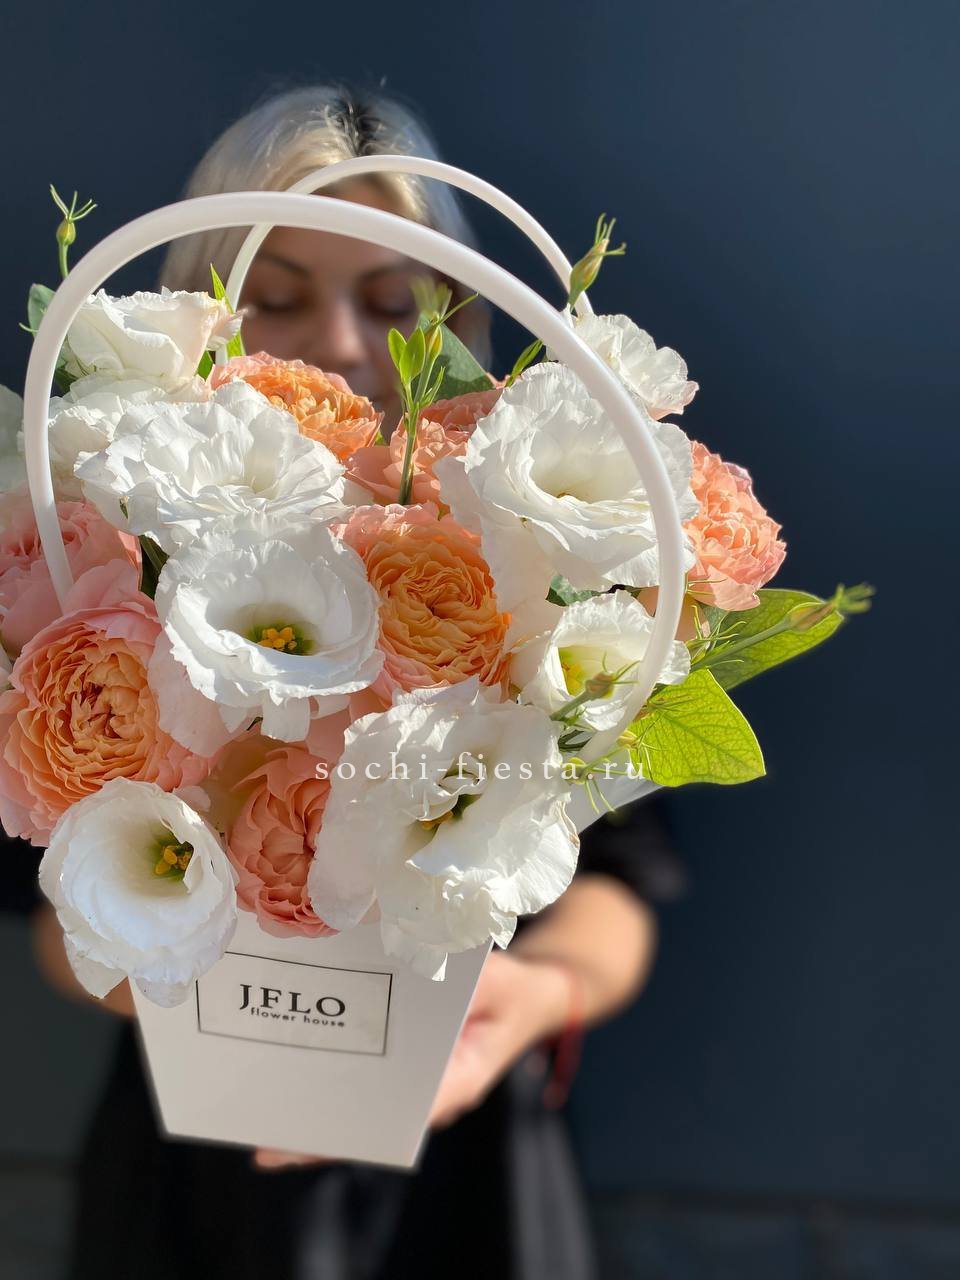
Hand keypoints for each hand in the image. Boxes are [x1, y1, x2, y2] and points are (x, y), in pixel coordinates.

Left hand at [253, 949, 571, 1169]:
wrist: (536, 997)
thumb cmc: (515, 990)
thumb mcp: (494, 979)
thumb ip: (457, 976)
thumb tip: (407, 958)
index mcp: (461, 1078)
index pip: (406, 1112)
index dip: (360, 1124)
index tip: (316, 1137)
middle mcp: (436, 1093)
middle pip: (375, 1123)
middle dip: (325, 1132)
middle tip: (269, 1146)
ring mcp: (423, 1085)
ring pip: (367, 1112)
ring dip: (323, 1118)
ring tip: (266, 1127)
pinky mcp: (413, 1069)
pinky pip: (371, 1086)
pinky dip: (337, 1086)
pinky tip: (294, 1084)